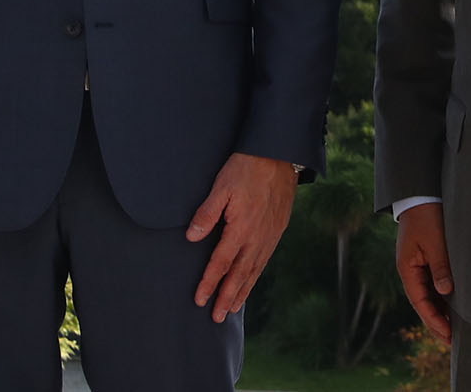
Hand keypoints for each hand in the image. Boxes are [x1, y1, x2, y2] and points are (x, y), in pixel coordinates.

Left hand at [187, 153, 296, 322]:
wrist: (278, 154)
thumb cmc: (245, 168)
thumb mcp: (221, 187)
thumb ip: (207, 214)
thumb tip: (192, 237)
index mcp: (241, 228)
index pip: (221, 263)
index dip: (209, 283)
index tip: (200, 300)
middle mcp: (257, 237)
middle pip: (240, 274)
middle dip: (227, 297)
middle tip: (217, 317)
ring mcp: (270, 235)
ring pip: (254, 270)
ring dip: (242, 290)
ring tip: (233, 307)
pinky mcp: (278, 229)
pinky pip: (265, 259)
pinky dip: (256, 274)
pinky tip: (252, 280)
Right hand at [394, 202, 453, 340]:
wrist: (421, 194)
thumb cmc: (427, 216)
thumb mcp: (435, 242)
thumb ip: (440, 267)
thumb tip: (446, 292)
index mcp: (407, 269)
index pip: (419, 302)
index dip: (433, 320)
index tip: (447, 335)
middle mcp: (410, 271)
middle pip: (422, 303)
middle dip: (436, 322)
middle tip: (452, 341)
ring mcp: (417, 267)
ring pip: (428, 296)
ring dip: (440, 312)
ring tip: (455, 329)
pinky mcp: (426, 261)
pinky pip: (433, 285)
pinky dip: (442, 298)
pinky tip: (453, 307)